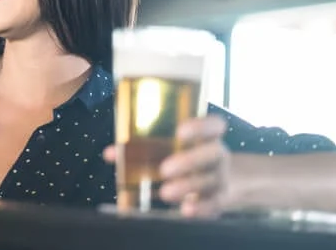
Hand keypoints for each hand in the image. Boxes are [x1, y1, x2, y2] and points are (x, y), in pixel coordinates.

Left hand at [104, 114, 230, 216]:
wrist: (226, 181)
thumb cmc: (187, 157)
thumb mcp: (171, 148)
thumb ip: (142, 147)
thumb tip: (110, 154)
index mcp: (207, 136)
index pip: (214, 125)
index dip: (200, 127)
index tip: (180, 130)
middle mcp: (217, 154)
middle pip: (212, 153)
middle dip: (189, 161)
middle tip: (165, 169)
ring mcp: (220, 178)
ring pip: (209, 180)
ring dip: (187, 186)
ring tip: (165, 192)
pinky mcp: (219, 200)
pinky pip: (214, 204)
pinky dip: (200, 208)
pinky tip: (185, 210)